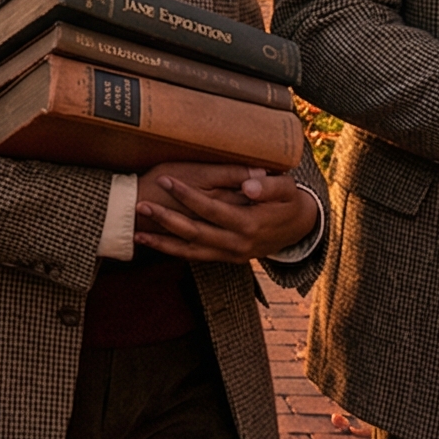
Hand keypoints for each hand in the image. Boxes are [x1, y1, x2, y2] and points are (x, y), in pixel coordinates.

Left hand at [133, 161, 318, 261]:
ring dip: (164, 243)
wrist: (301, 228)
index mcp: (249, 225)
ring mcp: (232, 254)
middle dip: (166, 219)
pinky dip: (175, 252)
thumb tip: (248, 186)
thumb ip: (268, 186)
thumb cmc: (290, 202)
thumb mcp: (287, 189)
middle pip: (195, 233)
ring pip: (192, 252)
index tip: (167, 180)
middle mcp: (237, 245)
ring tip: (138, 232)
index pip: (211, 209)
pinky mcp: (227, 258)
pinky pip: (197, 257)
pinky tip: (156, 244)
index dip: (188, 195)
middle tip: (141, 203)